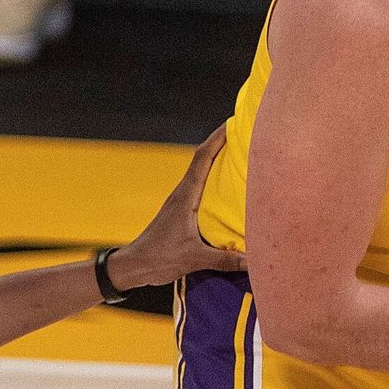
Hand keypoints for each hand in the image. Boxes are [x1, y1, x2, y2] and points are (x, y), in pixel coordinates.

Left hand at [108, 126, 246, 288]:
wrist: (134, 265)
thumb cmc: (159, 258)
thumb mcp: (195, 258)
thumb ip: (225, 260)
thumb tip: (253, 260)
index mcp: (186, 196)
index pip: (202, 158)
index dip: (218, 138)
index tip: (233, 123)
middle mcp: (183, 193)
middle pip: (204, 159)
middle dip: (223, 143)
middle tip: (244, 133)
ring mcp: (181, 200)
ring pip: (202, 172)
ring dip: (219, 159)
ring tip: (241, 154)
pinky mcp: (181, 210)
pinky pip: (201, 187)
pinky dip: (215, 179)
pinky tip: (227, 186)